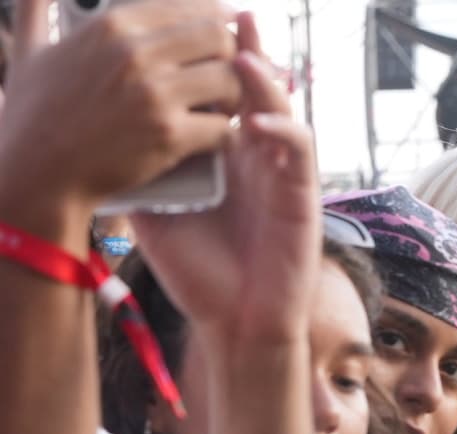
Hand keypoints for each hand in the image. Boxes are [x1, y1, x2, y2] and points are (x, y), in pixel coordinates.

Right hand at [0, 0, 239, 242]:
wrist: (39, 170)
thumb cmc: (34, 114)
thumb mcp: (32, 50)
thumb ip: (36, 11)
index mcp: (113, 25)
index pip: (188, 7)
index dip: (214, 21)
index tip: (223, 39)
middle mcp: (136, 52)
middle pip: (219, 37)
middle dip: (232, 60)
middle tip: (226, 81)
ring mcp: (155, 93)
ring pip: (232, 80)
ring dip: (236, 98)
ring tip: (223, 111)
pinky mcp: (168, 134)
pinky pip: (227, 129)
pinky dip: (231, 137)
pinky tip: (221, 141)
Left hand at [131, 15, 316, 346]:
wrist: (235, 323)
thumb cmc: (200, 274)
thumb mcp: (156, 210)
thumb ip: (141, 169)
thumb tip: (96, 132)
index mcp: (223, 156)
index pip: (219, 94)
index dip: (207, 60)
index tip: (183, 25)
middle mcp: (256, 157)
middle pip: (255, 90)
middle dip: (243, 50)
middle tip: (228, 13)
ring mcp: (283, 174)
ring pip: (282, 110)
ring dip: (265, 80)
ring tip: (241, 54)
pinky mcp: (303, 197)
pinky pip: (300, 152)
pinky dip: (283, 131)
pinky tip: (257, 120)